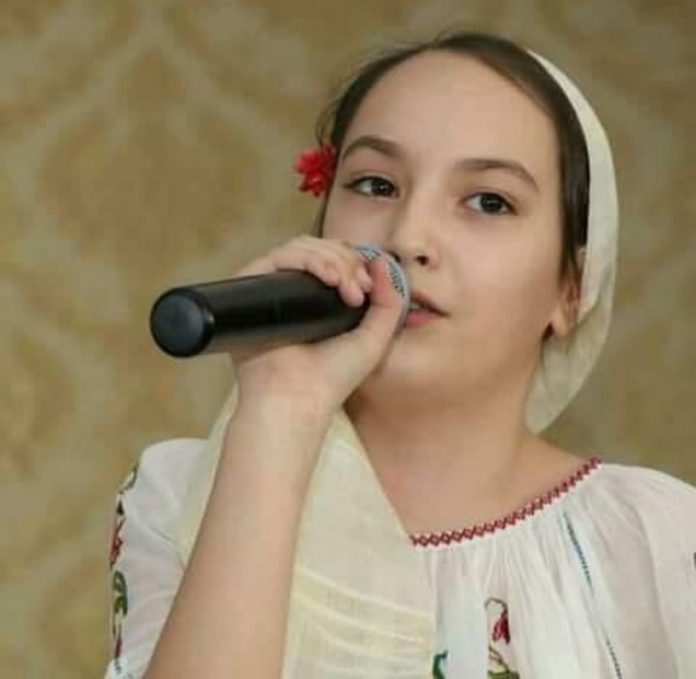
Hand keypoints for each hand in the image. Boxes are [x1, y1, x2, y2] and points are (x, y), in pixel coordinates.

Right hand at [227, 235, 404, 415]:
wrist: (297, 399)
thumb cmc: (332, 378)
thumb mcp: (374, 338)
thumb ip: (390, 301)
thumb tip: (382, 261)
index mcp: (321, 302)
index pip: (337, 259)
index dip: (356, 263)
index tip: (370, 287)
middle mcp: (295, 293)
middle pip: (321, 249)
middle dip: (348, 262)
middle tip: (359, 292)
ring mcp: (274, 290)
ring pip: (301, 248)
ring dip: (332, 259)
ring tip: (346, 288)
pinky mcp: (253, 289)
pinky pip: (278, 257)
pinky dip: (307, 258)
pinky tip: (328, 278)